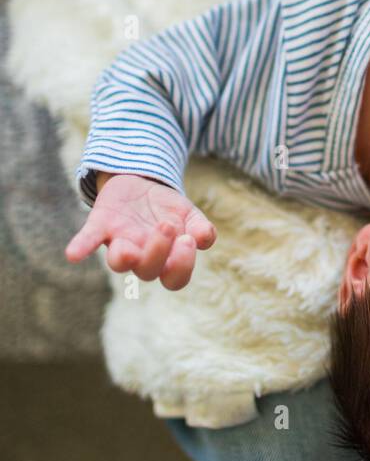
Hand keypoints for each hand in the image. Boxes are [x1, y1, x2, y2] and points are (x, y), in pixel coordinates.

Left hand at [65, 173, 216, 291]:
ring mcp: (119, 241)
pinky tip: (73, 255)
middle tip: (168, 226)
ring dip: (125, 256)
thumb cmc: (167, 209)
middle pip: (147, 272)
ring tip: (129, 245)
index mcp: (165, 259)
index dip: (181, 266)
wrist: (141, 182)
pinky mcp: (100, 224)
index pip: (174, 279)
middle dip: (158, 251)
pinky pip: (88, 239)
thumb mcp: (189, 214)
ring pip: (118, 262)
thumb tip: (204, 238)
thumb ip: (200, 227)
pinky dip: (81, 247)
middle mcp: (141, 257)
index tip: (188, 241)